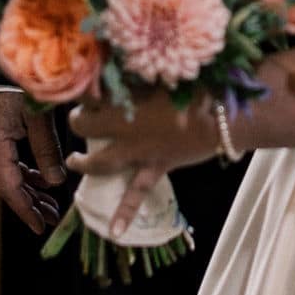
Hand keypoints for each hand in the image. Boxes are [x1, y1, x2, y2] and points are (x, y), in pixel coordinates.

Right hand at [0, 89, 66, 236]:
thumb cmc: (20, 83)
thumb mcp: (39, 117)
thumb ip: (47, 150)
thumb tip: (57, 182)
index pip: (9, 188)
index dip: (25, 210)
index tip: (40, 228)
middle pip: (6, 185)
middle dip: (29, 204)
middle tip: (51, 218)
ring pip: (6, 175)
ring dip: (28, 189)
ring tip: (50, 204)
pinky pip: (6, 161)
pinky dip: (24, 172)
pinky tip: (42, 178)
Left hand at [68, 84, 223, 239]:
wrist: (221, 116)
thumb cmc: (197, 87)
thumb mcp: (163, 74)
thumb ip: (140, 72)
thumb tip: (128, 61)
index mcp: (125, 98)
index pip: (90, 92)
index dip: (84, 89)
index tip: (84, 83)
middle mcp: (124, 127)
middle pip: (86, 125)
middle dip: (79, 121)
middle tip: (78, 118)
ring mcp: (138, 151)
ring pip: (101, 161)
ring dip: (84, 163)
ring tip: (72, 162)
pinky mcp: (155, 168)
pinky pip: (137, 194)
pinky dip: (125, 213)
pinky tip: (114, 233)